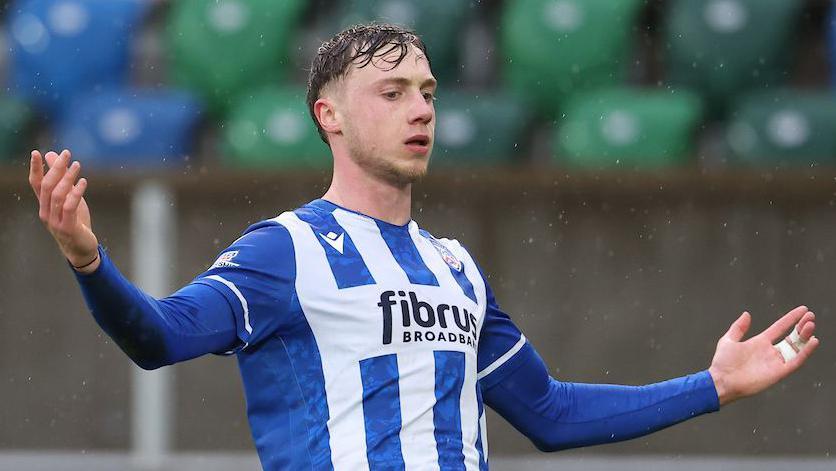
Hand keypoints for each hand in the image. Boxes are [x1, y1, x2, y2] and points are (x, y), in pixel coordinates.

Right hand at [29, 149, 99, 272]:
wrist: (81, 249)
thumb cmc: (76, 222)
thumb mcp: (70, 199)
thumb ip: (63, 180)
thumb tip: (53, 156)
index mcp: (44, 205)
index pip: (35, 184)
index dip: (35, 169)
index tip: (36, 152)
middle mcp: (46, 212)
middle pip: (47, 186)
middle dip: (55, 168)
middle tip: (66, 154)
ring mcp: (55, 220)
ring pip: (57, 195)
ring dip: (67, 178)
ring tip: (77, 165)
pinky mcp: (67, 227)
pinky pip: (69, 207)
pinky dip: (75, 193)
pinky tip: (83, 182)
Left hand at [708, 306, 818, 405]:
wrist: (721, 381)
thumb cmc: (722, 363)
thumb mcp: (729, 340)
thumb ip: (738, 328)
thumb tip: (747, 314)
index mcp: (760, 342)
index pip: (780, 327)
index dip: (791, 319)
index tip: (803, 310)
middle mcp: (770, 351)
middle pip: (791, 337)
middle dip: (802, 326)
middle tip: (811, 316)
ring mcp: (775, 362)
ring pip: (796, 348)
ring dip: (805, 336)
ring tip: (811, 324)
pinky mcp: (779, 372)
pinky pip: (795, 361)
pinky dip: (805, 352)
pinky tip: (812, 341)